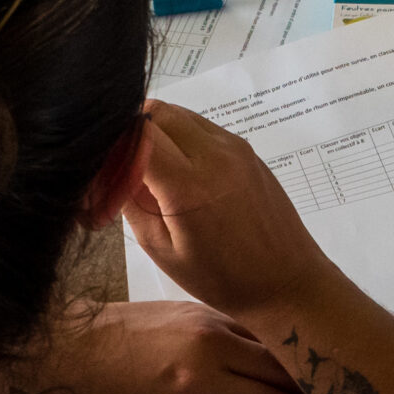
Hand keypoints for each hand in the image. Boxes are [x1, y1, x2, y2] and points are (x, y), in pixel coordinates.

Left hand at [20, 301, 323, 393]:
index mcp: (195, 380)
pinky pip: (248, 328)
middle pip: (285, 366)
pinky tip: (287, 364)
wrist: (50, 346)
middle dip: (320, 391)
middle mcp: (207, 341)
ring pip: (270, 341)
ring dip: (299, 365)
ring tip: (330, 386)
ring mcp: (203, 318)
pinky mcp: (195, 308)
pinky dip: (271, 348)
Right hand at [124, 100, 338, 327]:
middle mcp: (215, 155)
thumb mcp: (161, 249)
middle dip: (132, 131)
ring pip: (180, 114)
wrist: (288, 283)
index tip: (105, 166)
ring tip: (151, 170)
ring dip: (157, 131)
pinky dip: (181, 137)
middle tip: (123, 165)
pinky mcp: (247, 150)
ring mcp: (235, 148)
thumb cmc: (222, 279)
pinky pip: (203, 127)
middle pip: (158, 111)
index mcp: (189, 185)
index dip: (113, 142)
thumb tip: (111, 167)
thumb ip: (130, 201)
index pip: (138, 131)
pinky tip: (180, 171)